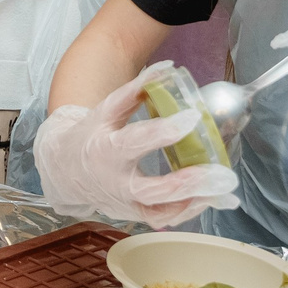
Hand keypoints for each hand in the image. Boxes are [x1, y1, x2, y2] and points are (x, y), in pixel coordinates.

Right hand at [32, 73, 240, 227]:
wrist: (63, 170)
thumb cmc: (92, 136)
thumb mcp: (106, 111)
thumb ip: (135, 90)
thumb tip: (168, 69)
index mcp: (105, 149)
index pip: (134, 141)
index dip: (163, 131)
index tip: (192, 117)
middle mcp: (114, 181)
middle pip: (151, 189)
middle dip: (186, 183)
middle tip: (219, 173)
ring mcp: (125, 202)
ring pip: (161, 211)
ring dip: (195, 201)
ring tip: (224, 188)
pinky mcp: (133, 214)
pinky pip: (164, 218)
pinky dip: (189, 210)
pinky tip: (211, 198)